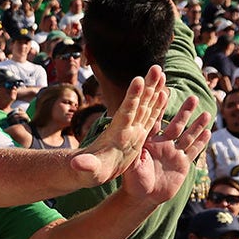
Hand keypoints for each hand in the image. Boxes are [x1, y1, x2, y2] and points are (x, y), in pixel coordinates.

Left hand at [73, 65, 166, 185]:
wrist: (90, 169)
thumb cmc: (89, 170)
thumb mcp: (88, 170)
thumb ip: (85, 166)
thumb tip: (74, 165)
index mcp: (117, 133)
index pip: (125, 112)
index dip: (132, 97)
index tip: (138, 80)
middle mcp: (126, 127)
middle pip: (139, 103)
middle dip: (148, 86)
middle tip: (156, 67)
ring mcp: (132, 129)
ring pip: (147, 106)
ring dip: (154, 89)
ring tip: (160, 72)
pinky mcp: (138, 134)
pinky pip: (151, 116)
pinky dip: (158, 104)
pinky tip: (164, 93)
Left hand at [121, 94, 212, 204]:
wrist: (143, 196)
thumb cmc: (132, 181)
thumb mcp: (131, 167)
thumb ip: (134, 157)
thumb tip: (132, 148)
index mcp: (148, 141)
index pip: (155, 120)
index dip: (160, 108)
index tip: (165, 92)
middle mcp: (162, 144)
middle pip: (176, 124)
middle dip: (184, 112)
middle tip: (193, 97)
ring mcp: (174, 153)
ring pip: (188, 136)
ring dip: (197, 125)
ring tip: (206, 113)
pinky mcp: (182, 163)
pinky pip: (193, 150)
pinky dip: (201, 142)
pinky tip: (208, 132)